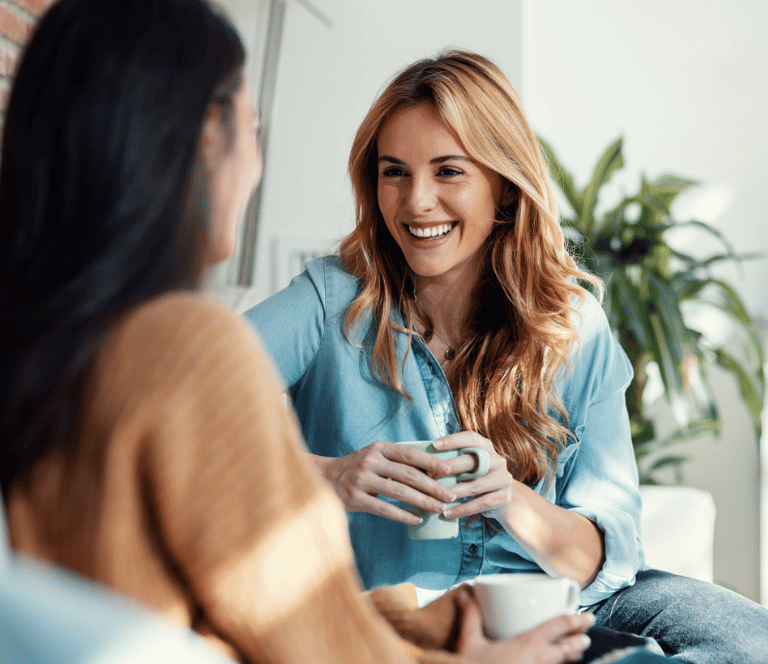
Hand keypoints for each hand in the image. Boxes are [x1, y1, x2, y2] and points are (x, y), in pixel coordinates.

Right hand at [316, 442, 457, 523]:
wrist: (323, 478)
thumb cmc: (356, 468)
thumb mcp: (374, 456)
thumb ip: (396, 461)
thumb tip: (431, 472)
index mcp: (378, 448)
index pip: (409, 453)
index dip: (430, 462)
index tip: (448, 471)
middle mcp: (370, 461)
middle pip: (408, 474)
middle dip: (433, 486)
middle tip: (450, 496)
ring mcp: (362, 480)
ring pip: (399, 492)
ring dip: (423, 501)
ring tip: (439, 508)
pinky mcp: (355, 499)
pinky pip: (385, 509)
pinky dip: (403, 515)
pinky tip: (417, 519)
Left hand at [432, 431, 518, 522]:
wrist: (502, 499)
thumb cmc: (477, 478)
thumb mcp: (471, 465)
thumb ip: (455, 458)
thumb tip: (422, 457)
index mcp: (487, 447)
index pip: (471, 438)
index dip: (453, 440)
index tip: (434, 445)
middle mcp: (498, 460)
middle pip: (472, 462)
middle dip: (449, 468)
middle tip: (429, 474)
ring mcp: (503, 479)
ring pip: (475, 485)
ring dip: (453, 492)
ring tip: (436, 498)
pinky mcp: (503, 497)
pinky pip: (480, 504)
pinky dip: (462, 509)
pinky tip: (447, 513)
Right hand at [455, 587, 592, 663]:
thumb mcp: (470, 642)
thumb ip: (471, 617)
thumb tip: (465, 594)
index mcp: (528, 643)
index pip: (559, 626)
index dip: (576, 619)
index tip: (587, 615)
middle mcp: (540, 660)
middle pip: (568, 647)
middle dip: (580, 638)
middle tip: (587, 630)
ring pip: (563, 663)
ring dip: (573, 654)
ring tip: (579, 648)